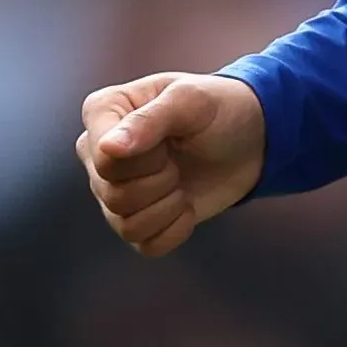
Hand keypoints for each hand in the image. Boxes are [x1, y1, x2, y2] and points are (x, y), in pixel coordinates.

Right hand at [77, 72, 266, 254]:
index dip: (146, 160)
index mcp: (101, 113)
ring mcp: (113, 189)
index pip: (104, 160)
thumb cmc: (216, 109)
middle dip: (161, 181)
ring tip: (181, 181)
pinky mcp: (136, 219)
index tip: (170, 140)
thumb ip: (149, 121)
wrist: (248, 138)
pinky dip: (175, 230)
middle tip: (179, 159)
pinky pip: (146, 245)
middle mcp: (97, 153)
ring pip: (126, 225)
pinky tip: (187, 205)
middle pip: (114, 195)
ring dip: (168, 207)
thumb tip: (106, 149)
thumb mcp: (190, 101)